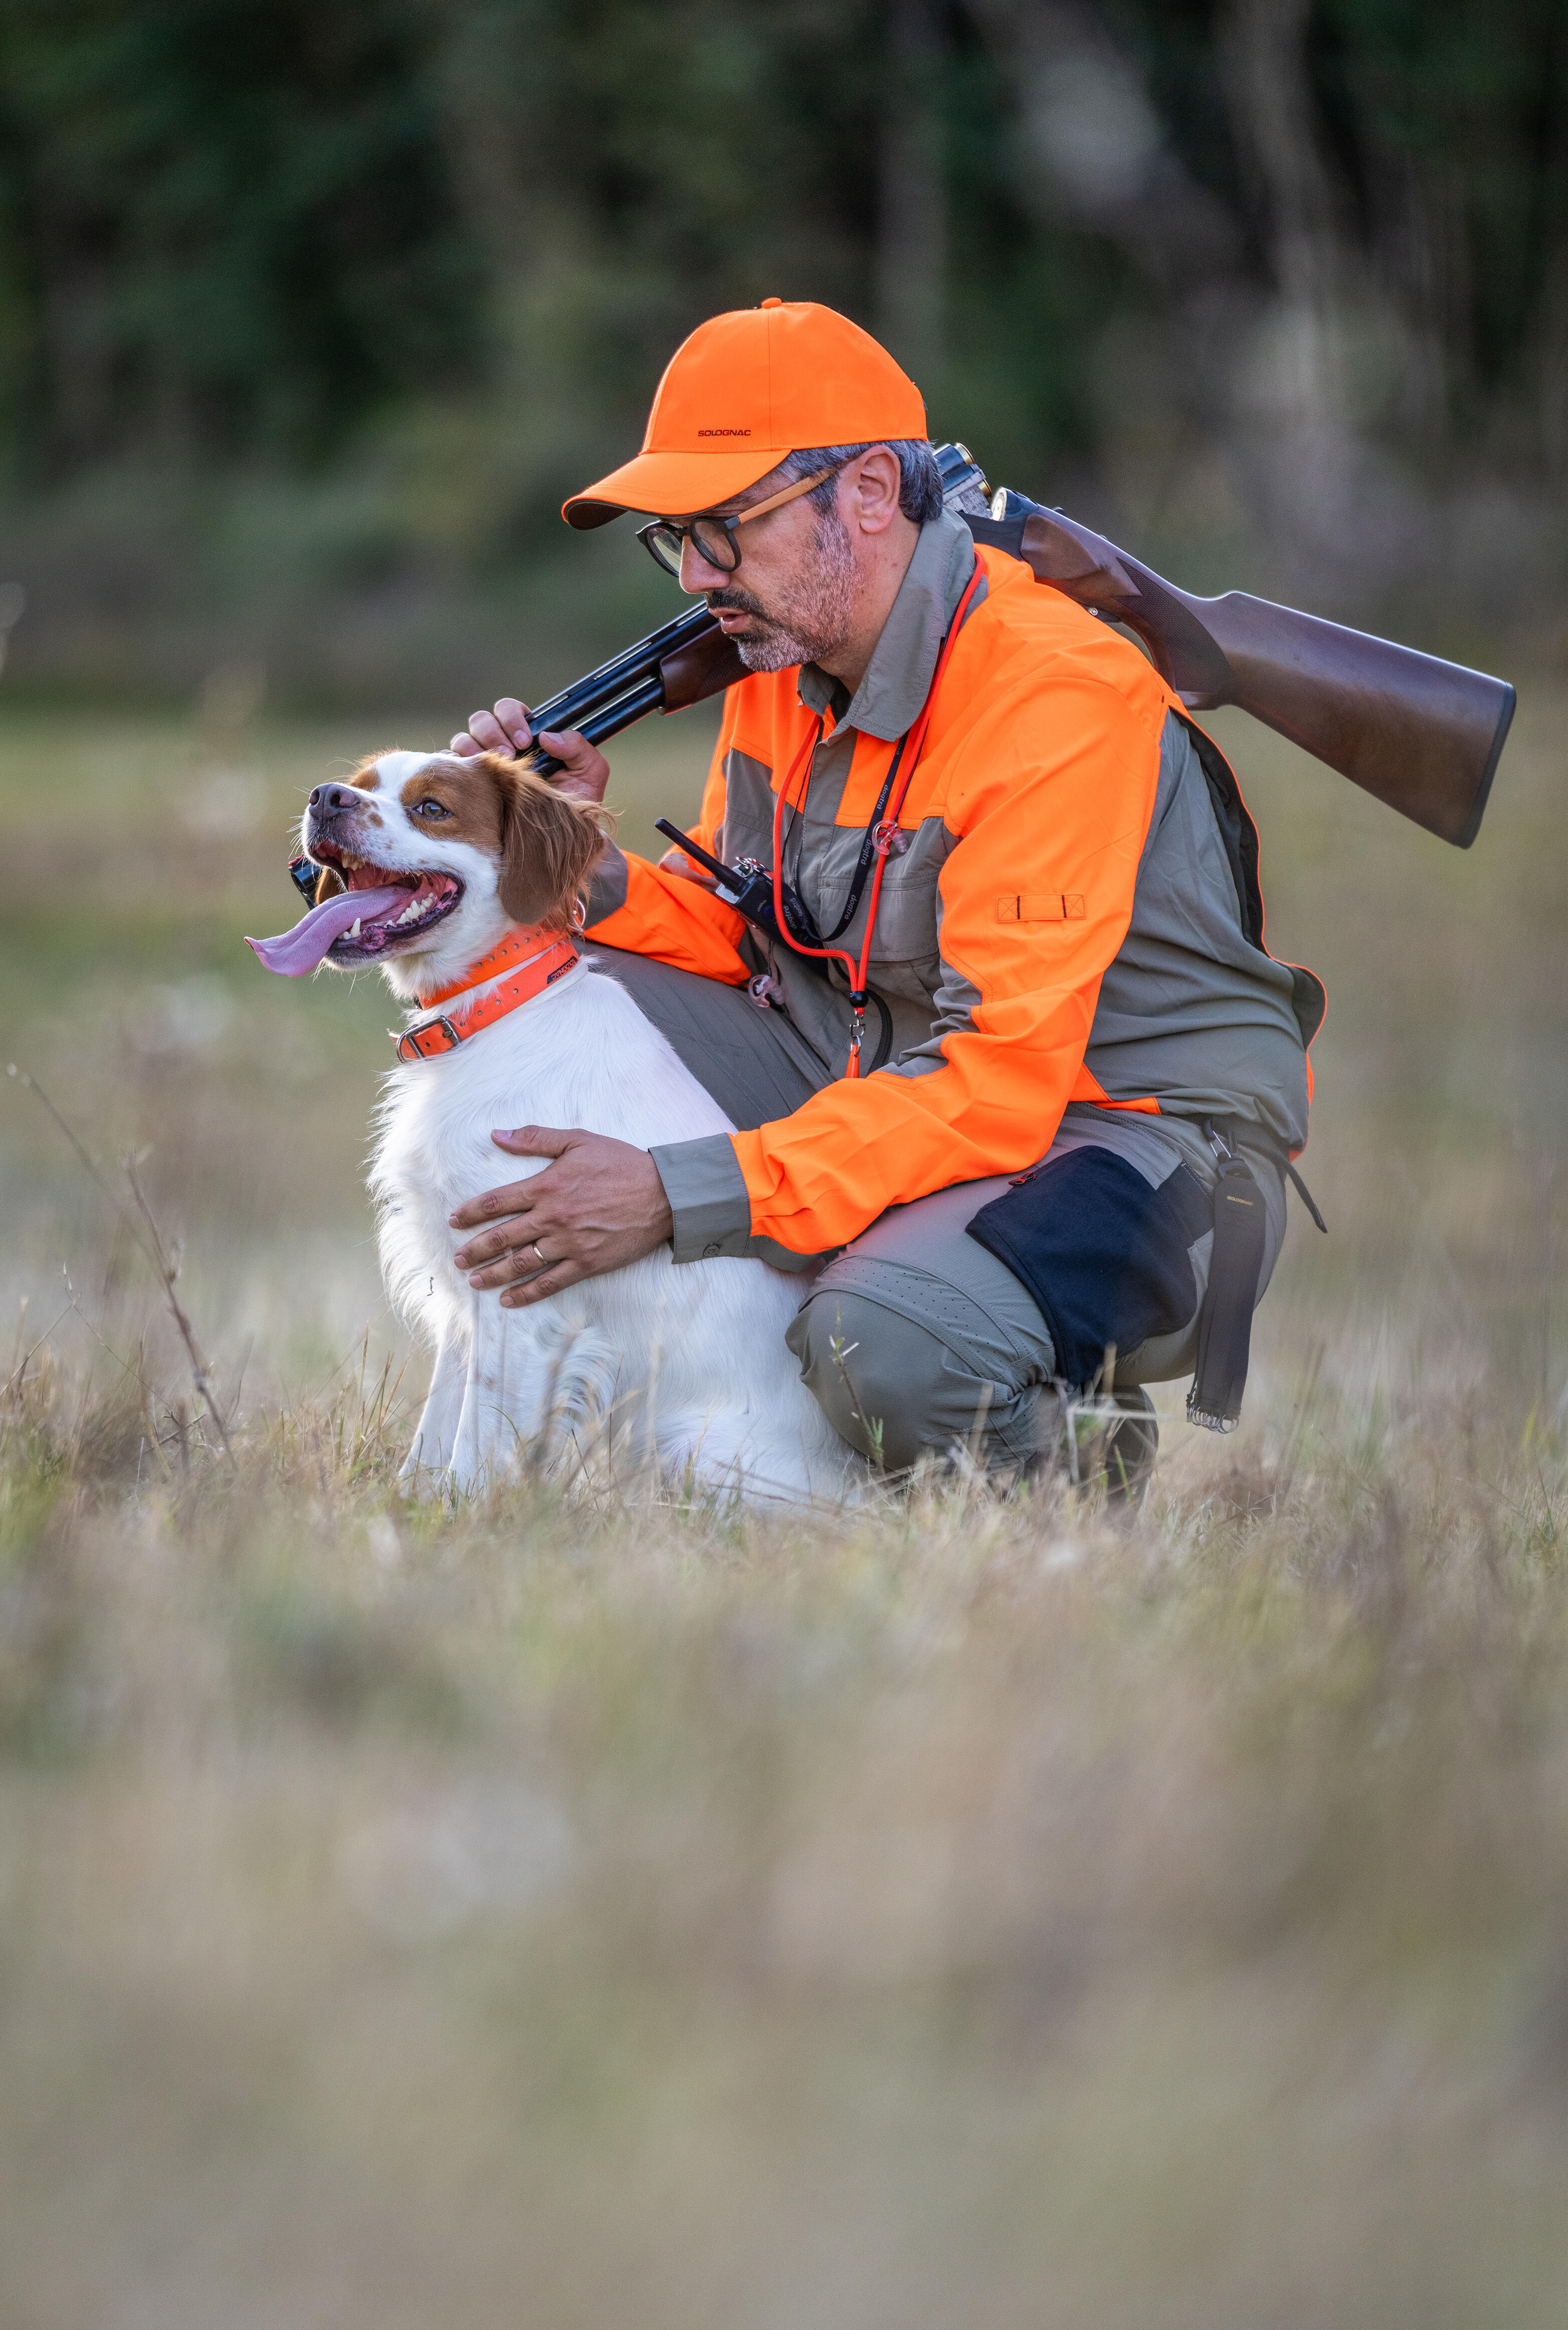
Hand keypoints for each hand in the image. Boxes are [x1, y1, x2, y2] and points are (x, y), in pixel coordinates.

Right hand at [449, 698, 610, 806]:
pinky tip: (466, 775)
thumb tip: (547, 737)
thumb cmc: (576, 805)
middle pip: (481, 721)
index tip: (524, 740)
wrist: (563, 840)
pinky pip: (451, 765)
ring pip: (463, 739)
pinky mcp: (470, 785)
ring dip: (473, 748)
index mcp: (527, 737)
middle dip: (492, 733)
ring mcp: (483, 766)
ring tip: (491, 770)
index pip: (509, 710)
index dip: (512, 717)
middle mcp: (502, 747)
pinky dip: (452, 763)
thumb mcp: (590, 772)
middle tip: (508, 755)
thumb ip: (579, 747)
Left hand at [450, 1127, 673, 1308]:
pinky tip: (509, 1299)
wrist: (664, 1194)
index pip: (496, 1202)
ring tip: (474, 1282)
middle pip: (501, 1237)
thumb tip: (497, 1135)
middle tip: (458, 1260)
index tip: (455, 1221)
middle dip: (475, 1250)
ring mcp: (568, 1243)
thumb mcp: (578, 1140)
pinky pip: (550, 1282)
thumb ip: (535, 1138)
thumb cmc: (621, 1164)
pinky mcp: (586, 1263)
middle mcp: (552, 1218)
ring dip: (493, 1274)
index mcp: (546, 1186)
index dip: (471, 1213)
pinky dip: (527, 1293)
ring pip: (520, 1263)